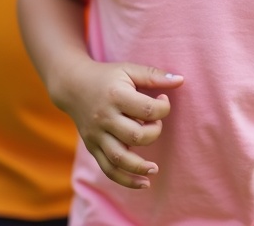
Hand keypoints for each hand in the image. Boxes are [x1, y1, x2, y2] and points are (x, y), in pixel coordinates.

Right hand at [56, 60, 182, 189]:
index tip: (162, 100)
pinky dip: (125, 180)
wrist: (72, 85)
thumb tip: (181, 81)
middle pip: (136, 135)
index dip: (163, 108)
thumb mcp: (129, 70)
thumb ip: (154, 76)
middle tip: (155, 123)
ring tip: (154, 169)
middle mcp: (105, 118)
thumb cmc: (107, 77)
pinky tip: (143, 183)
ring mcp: (97, 135)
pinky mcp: (92, 147)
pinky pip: (108, 169)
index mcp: (116, 96)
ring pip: (119, 158)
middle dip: (154, 132)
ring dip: (140, 167)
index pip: (147, 110)